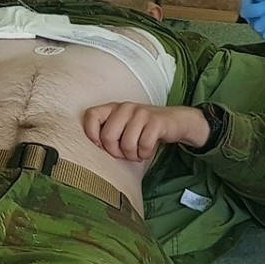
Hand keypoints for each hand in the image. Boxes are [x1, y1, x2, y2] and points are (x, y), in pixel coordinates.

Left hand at [82, 102, 207, 161]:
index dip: (91, 134)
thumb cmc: (142, 129)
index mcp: (113, 108)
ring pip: (127, 144)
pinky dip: (146, 154)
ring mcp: (141, 113)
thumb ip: (107, 132)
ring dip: (133, 155)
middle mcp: (125, 107)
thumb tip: (92, 148)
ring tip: (138, 152)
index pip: (90, 115)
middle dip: (116, 152)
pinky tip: (148, 150)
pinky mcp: (156, 121)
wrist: (173, 121)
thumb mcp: (123, 127)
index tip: (101, 145)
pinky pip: (144, 146)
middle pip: (108, 137)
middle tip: (125, 153)